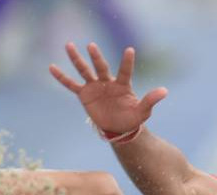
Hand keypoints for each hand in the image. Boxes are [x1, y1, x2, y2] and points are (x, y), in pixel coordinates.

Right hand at [49, 42, 167, 134]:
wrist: (119, 127)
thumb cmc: (132, 118)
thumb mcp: (142, 111)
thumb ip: (150, 100)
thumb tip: (165, 91)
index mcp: (122, 85)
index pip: (125, 71)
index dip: (127, 62)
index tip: (130, 50)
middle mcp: (107, 82)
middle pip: (101, 67)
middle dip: (96, 57)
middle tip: (91, 46)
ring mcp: (95, 87)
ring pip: (84, 70)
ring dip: (77, 59)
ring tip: (68, 45)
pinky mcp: (84, 95)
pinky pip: (71, 85)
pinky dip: (62, 78)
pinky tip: (51, 67)